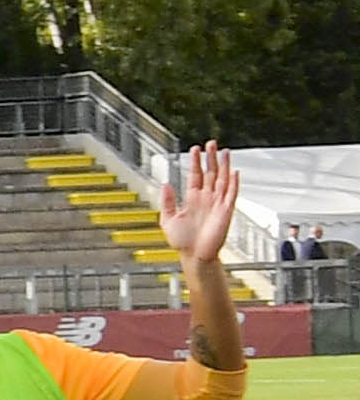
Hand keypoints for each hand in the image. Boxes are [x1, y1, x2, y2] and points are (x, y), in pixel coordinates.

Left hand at [162, 144, 241, 282]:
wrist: (194, 256)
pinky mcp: (226, 211)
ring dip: (224, 165)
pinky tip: (235, 171)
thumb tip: (166, 184)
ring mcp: (217, 203)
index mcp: (192, 199)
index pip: (195, 175)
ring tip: (224, 151)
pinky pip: (232, 194)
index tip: (195, 149)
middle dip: (211, 158)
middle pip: (210, 173)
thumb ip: (167, 201)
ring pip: (222, 179)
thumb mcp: (168, 219)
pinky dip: (234, 183)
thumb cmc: (183, 242)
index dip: (195, 162)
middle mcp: (206, 198)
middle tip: (211, 143)